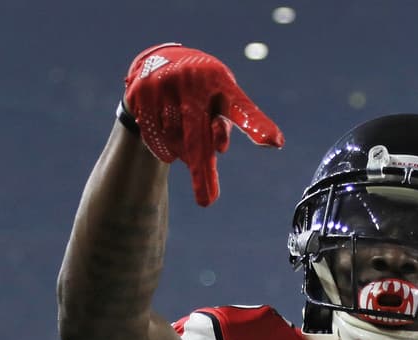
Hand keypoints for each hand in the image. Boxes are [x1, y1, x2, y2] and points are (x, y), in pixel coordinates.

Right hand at [124, 43, 283, 205]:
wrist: (160, 60)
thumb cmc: (203, 90)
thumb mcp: (220, 100)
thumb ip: (223, 126)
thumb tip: (219, 149)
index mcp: (222, 82)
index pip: (242, 109)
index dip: (257, 126)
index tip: (275, 142)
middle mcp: (194, 80)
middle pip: (199, 137)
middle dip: (202, 172)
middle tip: (207, 202)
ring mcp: (166, 85)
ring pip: (175, 141)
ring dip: (182, 152)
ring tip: (184, 134)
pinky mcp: (142, 92)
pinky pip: (155, 137)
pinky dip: (163, 146)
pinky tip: (167, 134)